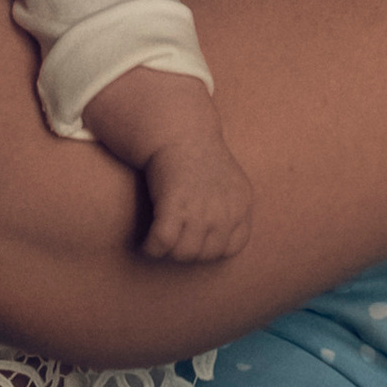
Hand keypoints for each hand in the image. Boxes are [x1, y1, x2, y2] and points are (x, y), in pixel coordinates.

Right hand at [139, 128, 253, 264]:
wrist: (177, 132)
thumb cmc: (196, 156)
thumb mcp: (227, 181)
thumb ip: (229, 209)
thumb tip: (217, 241)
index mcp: (241, 204)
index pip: (233, 247)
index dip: (212, 247)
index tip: (195, 239)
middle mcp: (225, 212)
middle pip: (205, 254)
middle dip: (186, 250)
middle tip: (172, 237)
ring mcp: (202, 212)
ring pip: (183, 254)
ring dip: (167, 252)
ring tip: (159, 241)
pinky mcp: (175, 207)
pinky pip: (162, 244)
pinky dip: (150, 248)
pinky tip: (145, 244)